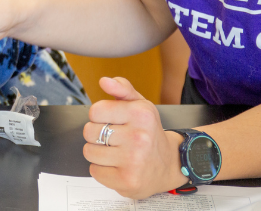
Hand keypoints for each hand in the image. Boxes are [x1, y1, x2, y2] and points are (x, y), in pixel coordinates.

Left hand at [83, 77, 187, 198]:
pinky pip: (94, 171)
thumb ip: (122, 89)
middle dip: (97, 135)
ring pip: (89, 152)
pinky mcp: (127, 180)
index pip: (95, 111)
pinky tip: (118, 166)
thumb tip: (104, 81)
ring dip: (98, 153)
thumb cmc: (150, 133)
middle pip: (89, 132)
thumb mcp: (141, 105)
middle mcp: (138, 137)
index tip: (111, 121)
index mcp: (140, 114)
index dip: (99, 117)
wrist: (171, 164)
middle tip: (115, 139)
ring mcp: (133, 160)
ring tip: (117, 153)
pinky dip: (102, 170)